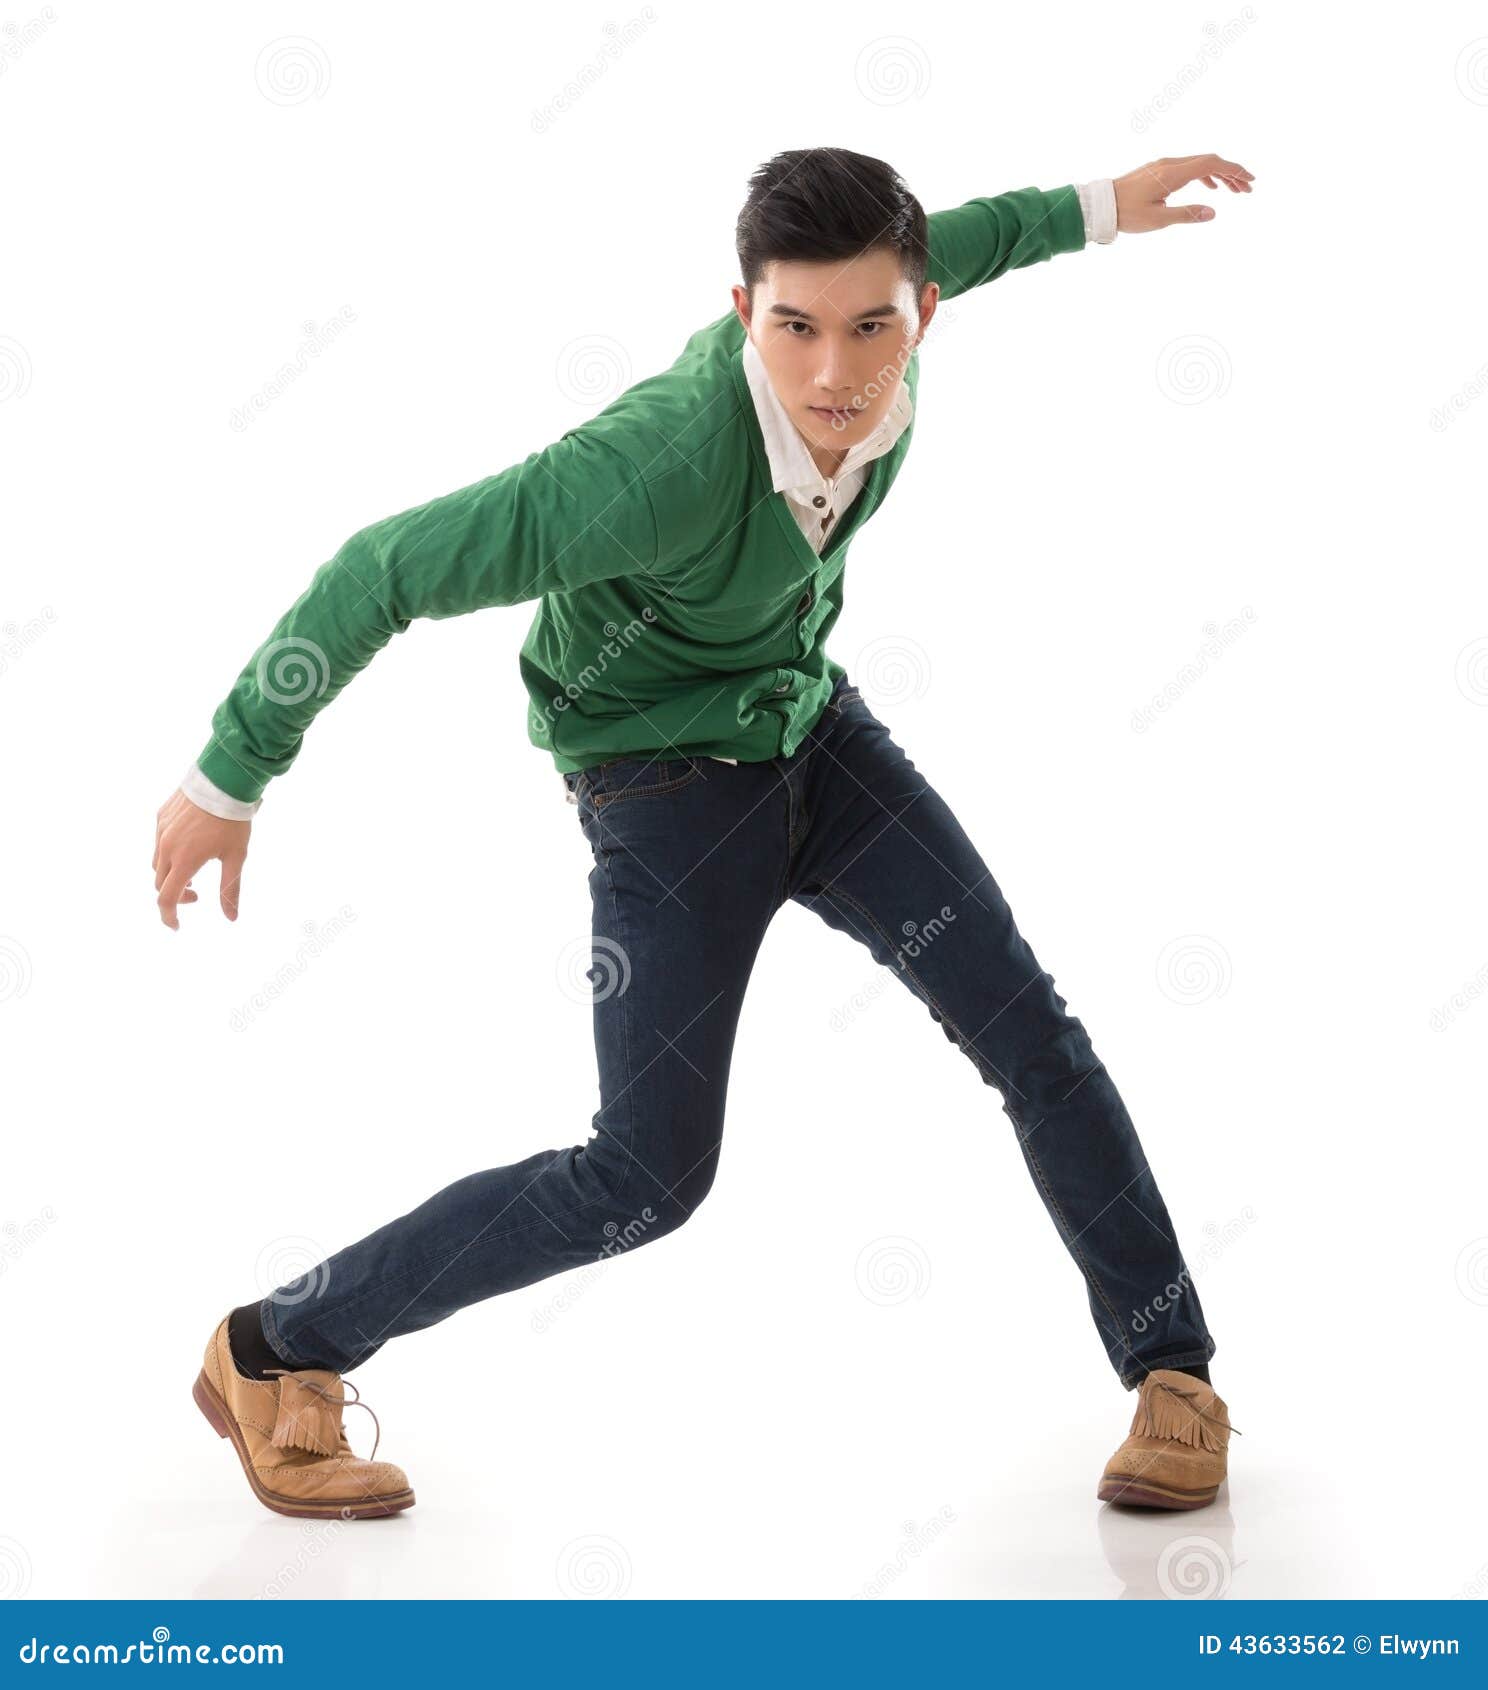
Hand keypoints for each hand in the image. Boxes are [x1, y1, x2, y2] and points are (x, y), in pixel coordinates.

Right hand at [154, 789, 250, 928]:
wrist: (223, 780)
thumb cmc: (233, 820)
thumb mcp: (236, 858)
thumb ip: (230, 889)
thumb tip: (231, 918)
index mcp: (184, 861)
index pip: (167, 898)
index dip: (169, 916)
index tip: (176, 926)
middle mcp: (166, 847)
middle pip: (160, 883)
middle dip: (175, 895)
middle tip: (196, 894)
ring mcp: (161, 831)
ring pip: (156, 863)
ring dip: (170, 875)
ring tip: (192, 872)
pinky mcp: (160, 817)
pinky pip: (158, 842)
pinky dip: (168, 854)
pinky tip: (188, 847)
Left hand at [1114, 154, 1253, 232]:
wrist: (1100, 205)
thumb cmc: (1126, 214)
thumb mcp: (1158, 220)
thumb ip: (1187, 215)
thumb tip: (1213, 212)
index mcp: (1172, 173)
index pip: (1212, 164)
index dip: (1233, 170)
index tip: (1249, 180)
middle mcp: (1170, 163)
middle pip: (1209, 161)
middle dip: (1231, 173)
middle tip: (1248, 188)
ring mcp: (1164, 165)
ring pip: (1199, 163)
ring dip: (1219, 175)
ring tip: (1233, 190)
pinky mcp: (1158, 170)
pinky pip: (1188, 167)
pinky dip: (1204, 174)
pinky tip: (1209, 186)